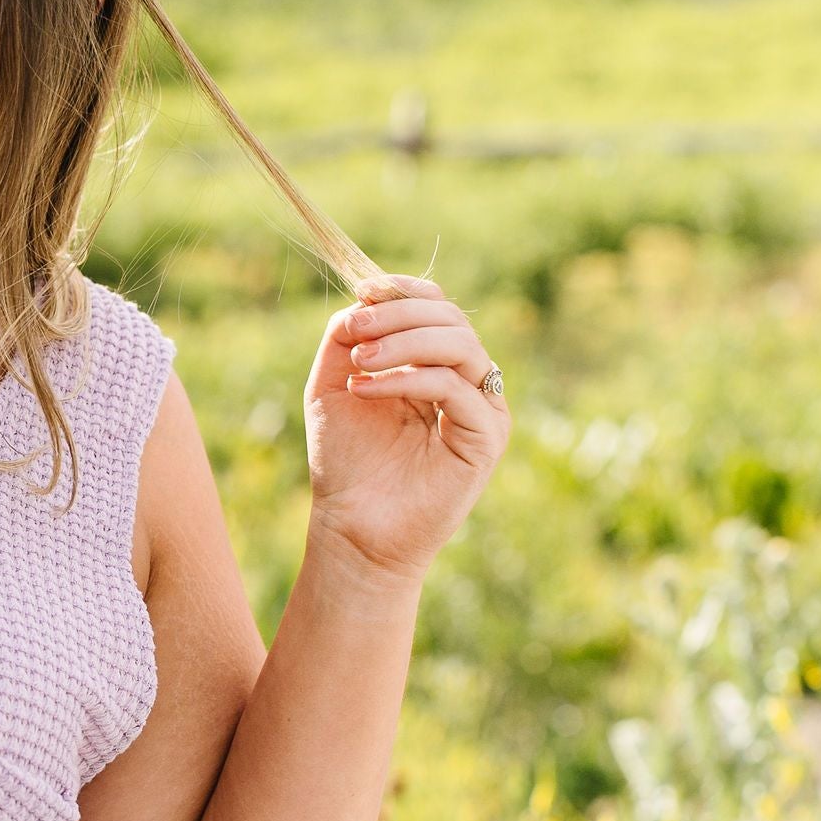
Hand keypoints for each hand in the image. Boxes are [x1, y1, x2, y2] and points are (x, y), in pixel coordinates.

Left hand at [303, 275, 509, 581]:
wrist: (353, 529)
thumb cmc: (346, 463)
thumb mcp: (334, 387)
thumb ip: (344, 338)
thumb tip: (360, 299)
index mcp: (436, 366)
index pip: (437, 307)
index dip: (404, 291)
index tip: (363, 292)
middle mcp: (467, 383)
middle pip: (451, 318)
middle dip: (398, 314)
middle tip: (356, 329)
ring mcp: (483, 410)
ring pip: (460, 345)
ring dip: (403, 341)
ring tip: (359, 362)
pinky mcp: (486, 438)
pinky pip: (456, 387)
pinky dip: (409, 378)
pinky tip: (368, 390)